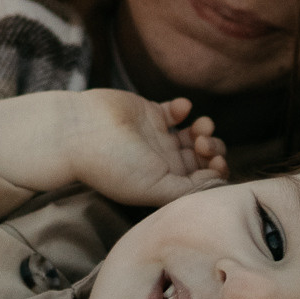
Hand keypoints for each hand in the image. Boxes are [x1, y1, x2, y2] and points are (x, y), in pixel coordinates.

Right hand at [54, 90, 226, 206]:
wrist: (80, 133)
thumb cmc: (113, 166)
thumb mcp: (155, 188)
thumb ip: (190, 190)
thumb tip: (219, 184)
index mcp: (164, 184)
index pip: (202, 181)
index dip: (216, 172)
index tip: (216, 164)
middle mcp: (162, 162)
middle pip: (203, 158)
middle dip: (213, 149)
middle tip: (202, 145)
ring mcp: (157, 137)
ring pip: (195, 134)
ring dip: (205, 129)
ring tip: (198, 126)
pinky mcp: (149, 113)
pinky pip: (177, 111)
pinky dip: (185, 108)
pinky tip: (180, 109)